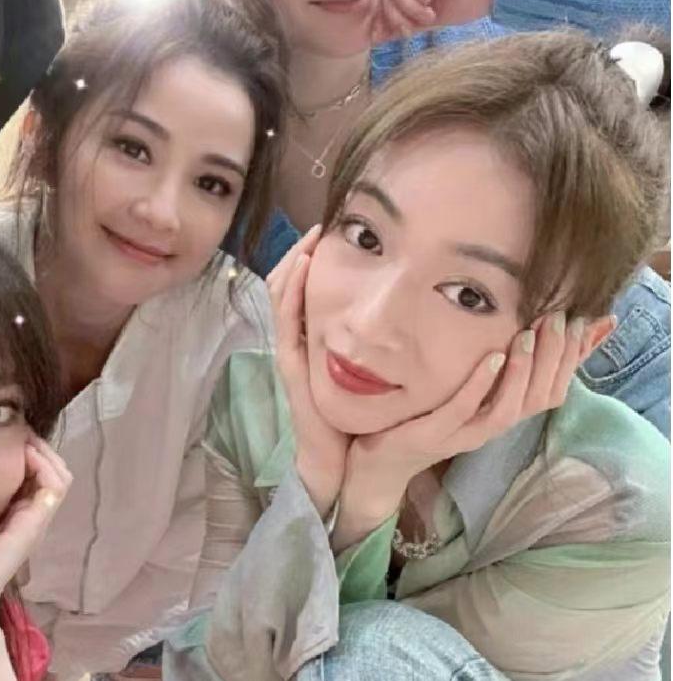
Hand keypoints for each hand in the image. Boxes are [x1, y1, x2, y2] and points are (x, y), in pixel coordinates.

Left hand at [0, 435, 70, 630]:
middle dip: (39, 447)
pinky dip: (44, 466)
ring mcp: (34, 523)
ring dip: (45, 452)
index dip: (28, 452)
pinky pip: (54, 487)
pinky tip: (25, 454)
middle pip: (53, 472)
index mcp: (15, 518)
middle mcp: (30, 519)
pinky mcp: (32, 526)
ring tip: (24, 439)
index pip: (36, 476)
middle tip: (17, 431)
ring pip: (59, 475)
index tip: (5, 434)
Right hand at [267, 226, 351, 517]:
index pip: (301, 287)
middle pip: (285, 283)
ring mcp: (290, 350)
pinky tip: (304, 266)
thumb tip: (400, 310)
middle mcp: (296, 340)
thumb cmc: (354, 414)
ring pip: (281, 294)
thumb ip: (372, 341)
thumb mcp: (364, 368)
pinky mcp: (291, 363)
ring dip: (293, 261)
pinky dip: (292, 289)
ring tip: (311, 237)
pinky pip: (287, 318)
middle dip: (299, 251)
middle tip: (320, 225)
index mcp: (311, 339)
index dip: (311, 257)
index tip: (332, 232)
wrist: (336, 455)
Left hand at [345, 312, 590, 514]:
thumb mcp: (469, 391)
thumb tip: (528, 332)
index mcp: (503, 415)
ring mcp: (464, 434)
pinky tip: (491, 358)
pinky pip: (463, 409)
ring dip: (522, 372)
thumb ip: (497, 366)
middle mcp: (491, 428)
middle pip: (539, 397)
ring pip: (508, 409)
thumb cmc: (427, 418)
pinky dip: (480, 385)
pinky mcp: (434, 434)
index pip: (554, 388)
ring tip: (528, 336)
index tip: (585, 320)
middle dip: (554, 358)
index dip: (573, 358)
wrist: (379, 463)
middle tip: (559, 318)